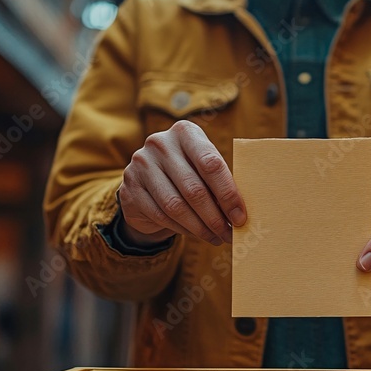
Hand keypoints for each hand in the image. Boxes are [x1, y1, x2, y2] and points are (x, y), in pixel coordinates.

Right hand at [118, 120, 246, 246]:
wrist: (147, 182)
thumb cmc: (187, 173)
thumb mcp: (203, 168)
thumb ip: (218, 182)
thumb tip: (239, 214)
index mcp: (185, 132)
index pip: (211, 164)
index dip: (228, 194)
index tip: (240, 217)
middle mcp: (160, 143)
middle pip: (194, 188)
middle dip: (215, 217)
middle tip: (230, 234)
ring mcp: (141, 165)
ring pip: (176, 206)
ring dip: (200, 227)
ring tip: (216, 238)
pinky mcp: (130, 188)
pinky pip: (161, 216)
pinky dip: (182, 229)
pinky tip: (196, 234)